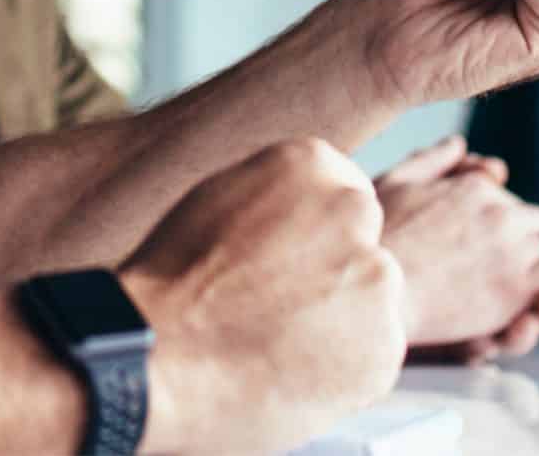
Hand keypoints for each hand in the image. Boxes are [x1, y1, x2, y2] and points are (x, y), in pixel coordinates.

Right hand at [119, 139, 406, 452]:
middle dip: (333, 280)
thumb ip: (278, 201)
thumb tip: (302, 219)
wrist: (154, 356)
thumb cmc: (169, 286)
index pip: (341, 201)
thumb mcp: (220, 200)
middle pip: (362, 249)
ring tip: (274, 348)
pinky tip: (289, 374)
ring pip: (370, 305)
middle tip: (278, 313)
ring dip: (339, 326)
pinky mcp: (384, 345)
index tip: (282, 269)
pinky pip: (372, 358)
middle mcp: (355, 211)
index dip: (309, 244)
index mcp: (313, 164)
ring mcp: (375, 278)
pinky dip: (343, 374)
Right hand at [374, 137, 538, 359]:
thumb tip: (458, 141)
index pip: (509, 199)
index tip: (527, 229)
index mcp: (470, 188)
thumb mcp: (393, 185)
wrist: (372, 289)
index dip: (522, 217)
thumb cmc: (373, 243)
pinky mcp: (520, 281)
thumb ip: (430, 161)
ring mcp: (512, 245)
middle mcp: (498, 210)